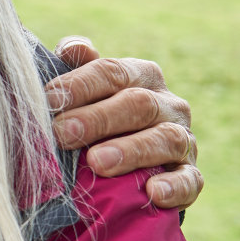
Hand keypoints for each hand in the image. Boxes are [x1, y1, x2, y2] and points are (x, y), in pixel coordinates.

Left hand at [45, 36, 202, 210]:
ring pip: (166, 139)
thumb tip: (73, 48)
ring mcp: (184, 140)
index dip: (80, 84)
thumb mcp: (85, 92)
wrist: (126, 167)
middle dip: (98, 118)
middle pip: (137, 104)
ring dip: (131, 150)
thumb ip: (77, 69)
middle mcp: (167, 104)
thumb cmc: (96, 119)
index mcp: (140, 76)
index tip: (49, 100)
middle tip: (63, 133)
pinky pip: (190, 180)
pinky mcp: (190, 175)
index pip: (112, 72)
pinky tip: (153, 192)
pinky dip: (174, 186)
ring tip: (97, 162)